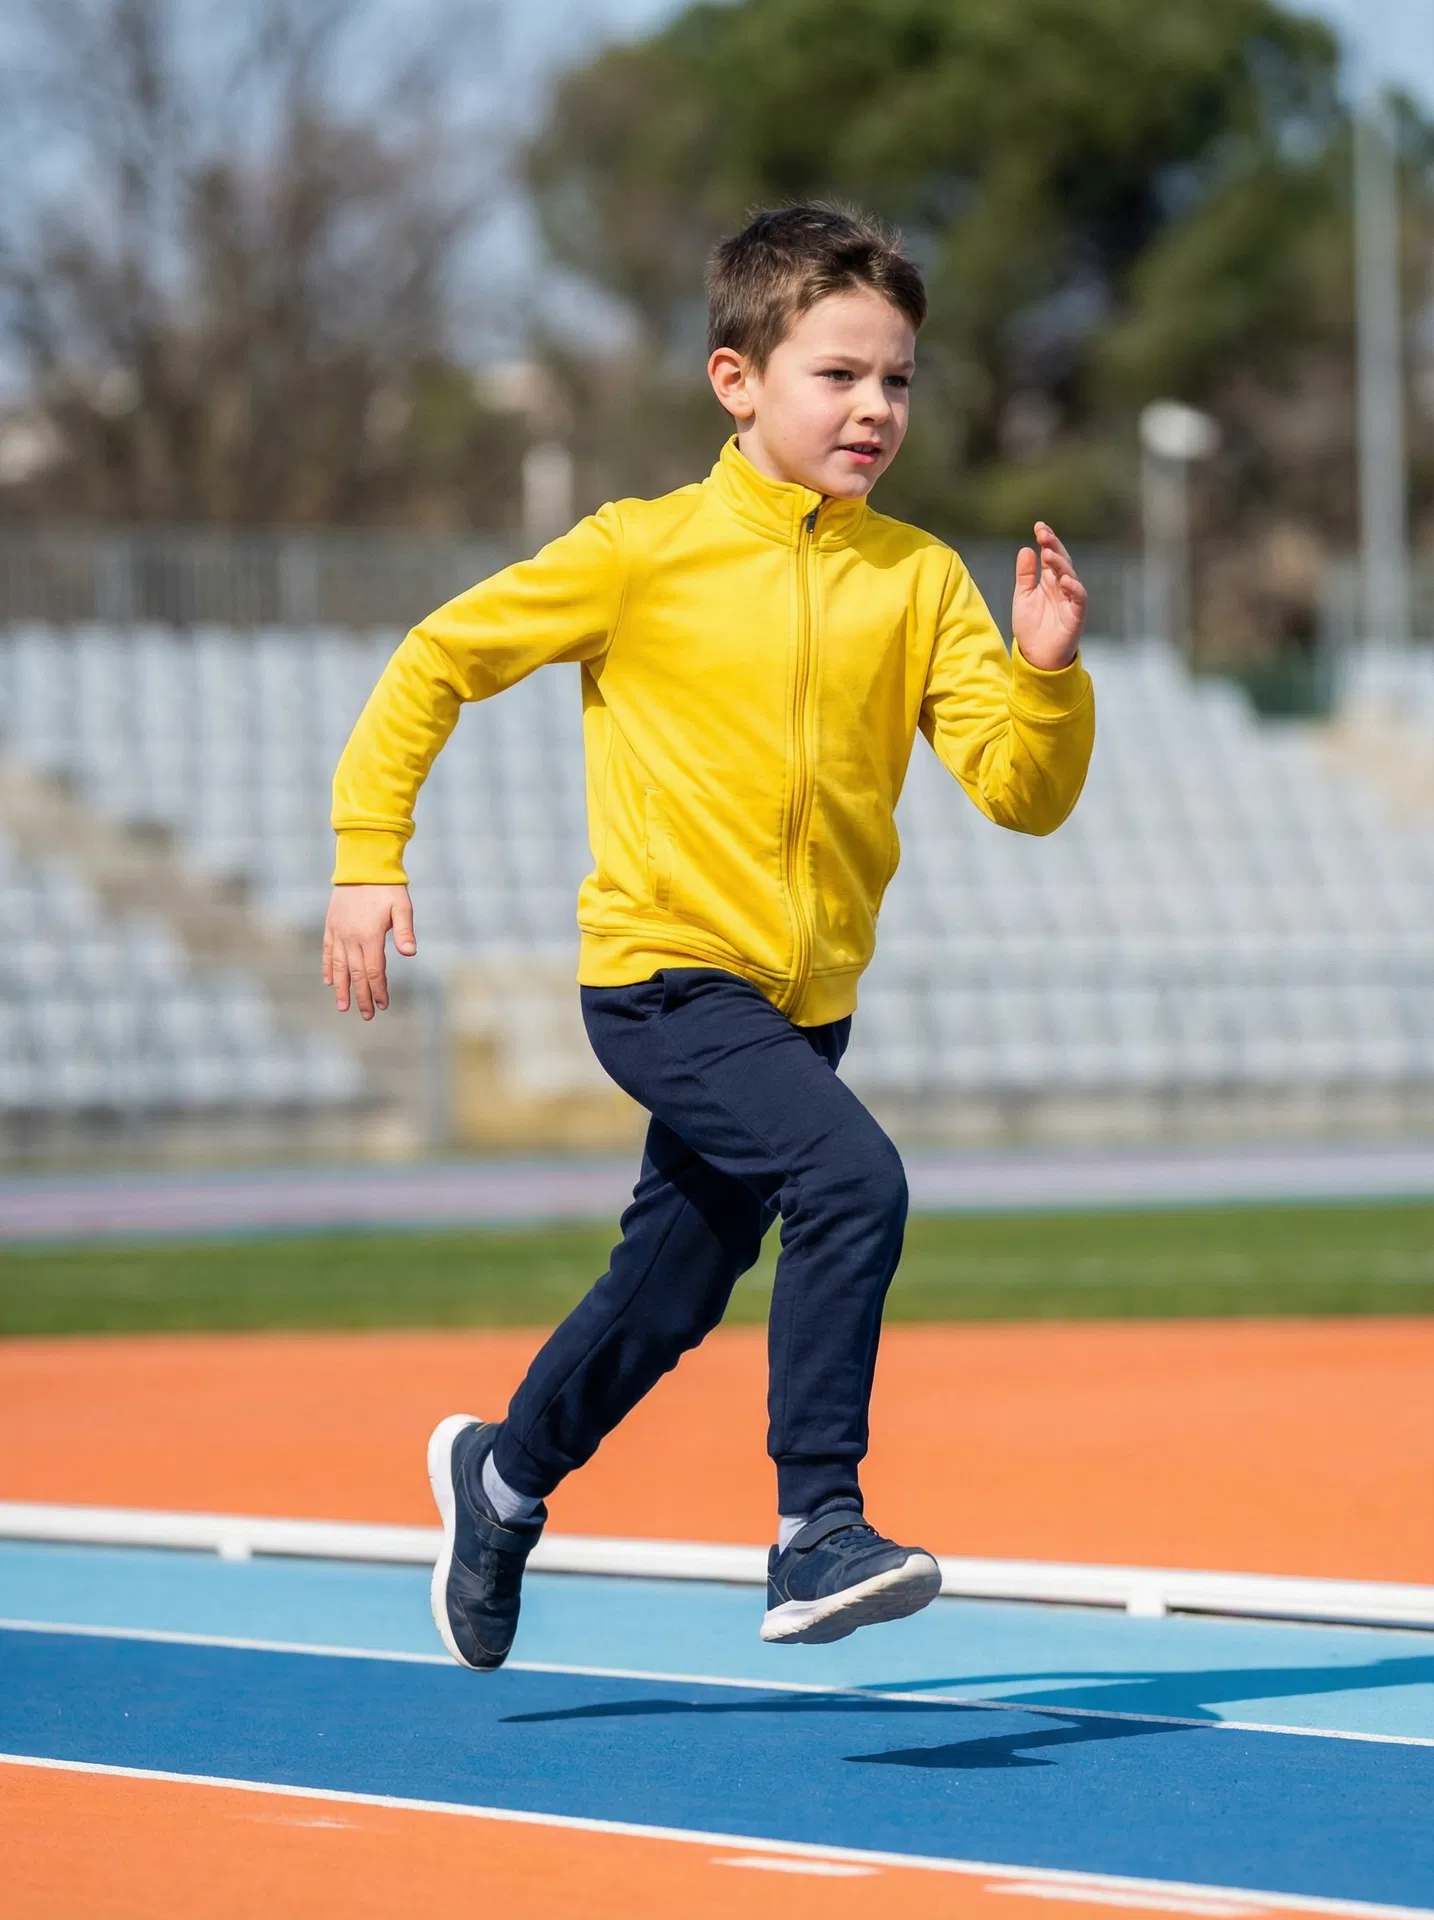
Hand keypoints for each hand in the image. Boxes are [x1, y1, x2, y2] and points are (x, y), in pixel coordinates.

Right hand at [323, 884, 415, 1018]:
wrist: (362, 864)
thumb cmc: (387, 887)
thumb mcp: (402, 907)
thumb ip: (405, 931)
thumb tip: (410, 953)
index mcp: (370, 936)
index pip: (375, 971)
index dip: (379, 990)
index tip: (384, 1005)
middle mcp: (351, 937)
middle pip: (357, 974)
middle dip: (362, 996)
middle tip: (367, 1015)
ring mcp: (339, 932)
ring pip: (339, 967)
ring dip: (342, 989)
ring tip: (343, 1007)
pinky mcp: (331, 925)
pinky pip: (328, 951)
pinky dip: (328, 968)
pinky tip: (329, 982)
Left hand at [1012, 523, 1086, 669]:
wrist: (1036, 657)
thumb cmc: (1031, 627)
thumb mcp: (1022, 597)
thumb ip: (1025, 575)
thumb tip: (1026, 549)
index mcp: (1050, 581)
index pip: (1051, 555)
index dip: (1047, 540)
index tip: (1039, 526)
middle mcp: (1062, 587)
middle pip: (1062, 561)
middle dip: (1054, 546)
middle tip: (1043, 534)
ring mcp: (1070, 600)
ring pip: (1071, 576)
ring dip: (1061, 564)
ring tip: (1049, 553)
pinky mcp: (1076, 615)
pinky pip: (1079, 598)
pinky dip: (1074, 588)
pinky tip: (1065, 579)